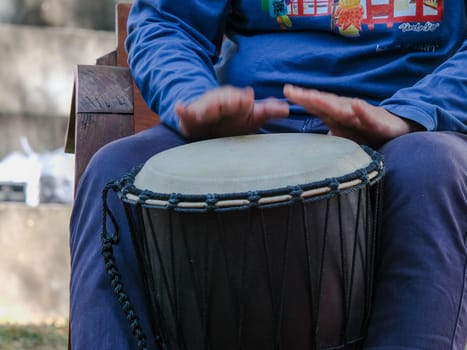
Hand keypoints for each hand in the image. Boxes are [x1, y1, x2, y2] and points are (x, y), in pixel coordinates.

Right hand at [176, 86, 288, 138]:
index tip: (249, 99)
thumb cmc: (232, 120)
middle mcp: (219, 102)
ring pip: (207, 106)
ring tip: (211, 110)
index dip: (244, 100)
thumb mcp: (251, 116)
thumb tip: (287, 108)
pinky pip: (185, 112)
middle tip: (235, 103)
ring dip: (209, 107)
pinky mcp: (190, 116)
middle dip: (229, 102)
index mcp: (235, 100)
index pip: (241, 99)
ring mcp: (204, 108)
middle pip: (224, 100)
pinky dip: (182, 109)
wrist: (207, 122)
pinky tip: (179, 107)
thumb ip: (267, 111)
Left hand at [283, 84, 421, 146]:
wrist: (398, 129)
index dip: (302, 99)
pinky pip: (369, 117)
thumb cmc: (367, 130)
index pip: (317, 106)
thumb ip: (330, 132)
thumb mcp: (345, 133)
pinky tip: (356, 105)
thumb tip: (313, 139)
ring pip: (343, 109)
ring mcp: (361, 115)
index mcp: (338, 114)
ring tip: (312, 97)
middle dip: (308, 98)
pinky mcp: (378, 122)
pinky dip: (363, 111)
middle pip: (325, 104)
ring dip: (328, 102)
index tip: (287, 91)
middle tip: (291, 91)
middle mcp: (347, 111)